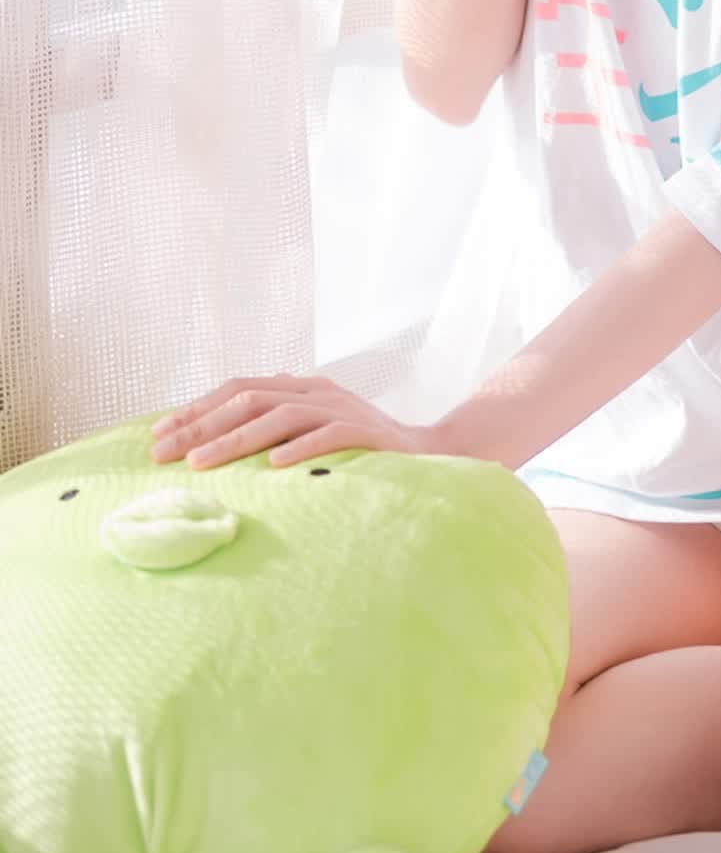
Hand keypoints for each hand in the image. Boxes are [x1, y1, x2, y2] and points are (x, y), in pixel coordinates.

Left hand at [148, 374, 432, 471]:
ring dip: (234, 440)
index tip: (158, 434)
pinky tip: (273, 466)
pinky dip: (299, 448)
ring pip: (279, 416)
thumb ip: (282, 414)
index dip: (196, 407)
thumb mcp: (316, 425)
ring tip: (200, 463)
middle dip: (200, 425)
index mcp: (302, 387)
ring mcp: (343, 409)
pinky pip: (329, 436)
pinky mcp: (368, 434)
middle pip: (249, 399)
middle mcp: (318, 391)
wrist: (431, 452)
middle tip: (162, 453)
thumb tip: (237, 408)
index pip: (239, 387)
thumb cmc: (364, 446)